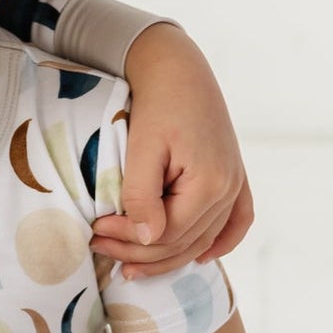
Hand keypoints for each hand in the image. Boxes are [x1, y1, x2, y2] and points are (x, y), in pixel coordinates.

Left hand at [92, 23, 253, 278]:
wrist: (179, 69)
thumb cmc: (157, 104)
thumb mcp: (141, 148)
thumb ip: (142, 195)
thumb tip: (147, 239)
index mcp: (210, 184)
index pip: (166, 235)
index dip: (128, 240)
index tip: (95, 231)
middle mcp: (229, 190)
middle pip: (183, 243)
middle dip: (138, 251)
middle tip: (100, 247)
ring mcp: (235, 184)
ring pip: (204, 240)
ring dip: (168, 256)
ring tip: (131, 263)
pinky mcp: (234, 176)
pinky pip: (236, 222)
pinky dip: (221, 243)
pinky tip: (201, 258)